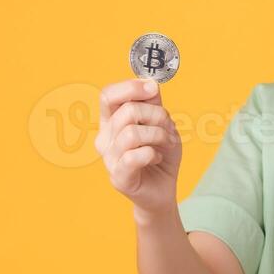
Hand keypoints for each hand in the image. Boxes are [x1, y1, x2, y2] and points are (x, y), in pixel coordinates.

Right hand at [96, 78, 182, 217]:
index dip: (130, 88)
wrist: (163, 189)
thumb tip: (150, 84)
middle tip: (168, 128)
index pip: (108, 95)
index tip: (153, 89)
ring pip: (132, 133)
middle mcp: (105, 138)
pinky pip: (135, 156)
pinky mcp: (118, 177)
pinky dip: (153, 154)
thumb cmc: (160, 154)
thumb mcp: (162, 124)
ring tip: (166, 144)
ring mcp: (109, 159)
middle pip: (128, 111)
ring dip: (159, 135)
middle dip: (157, 116)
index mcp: (111, 121)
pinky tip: (156, 158)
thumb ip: (153, 103)